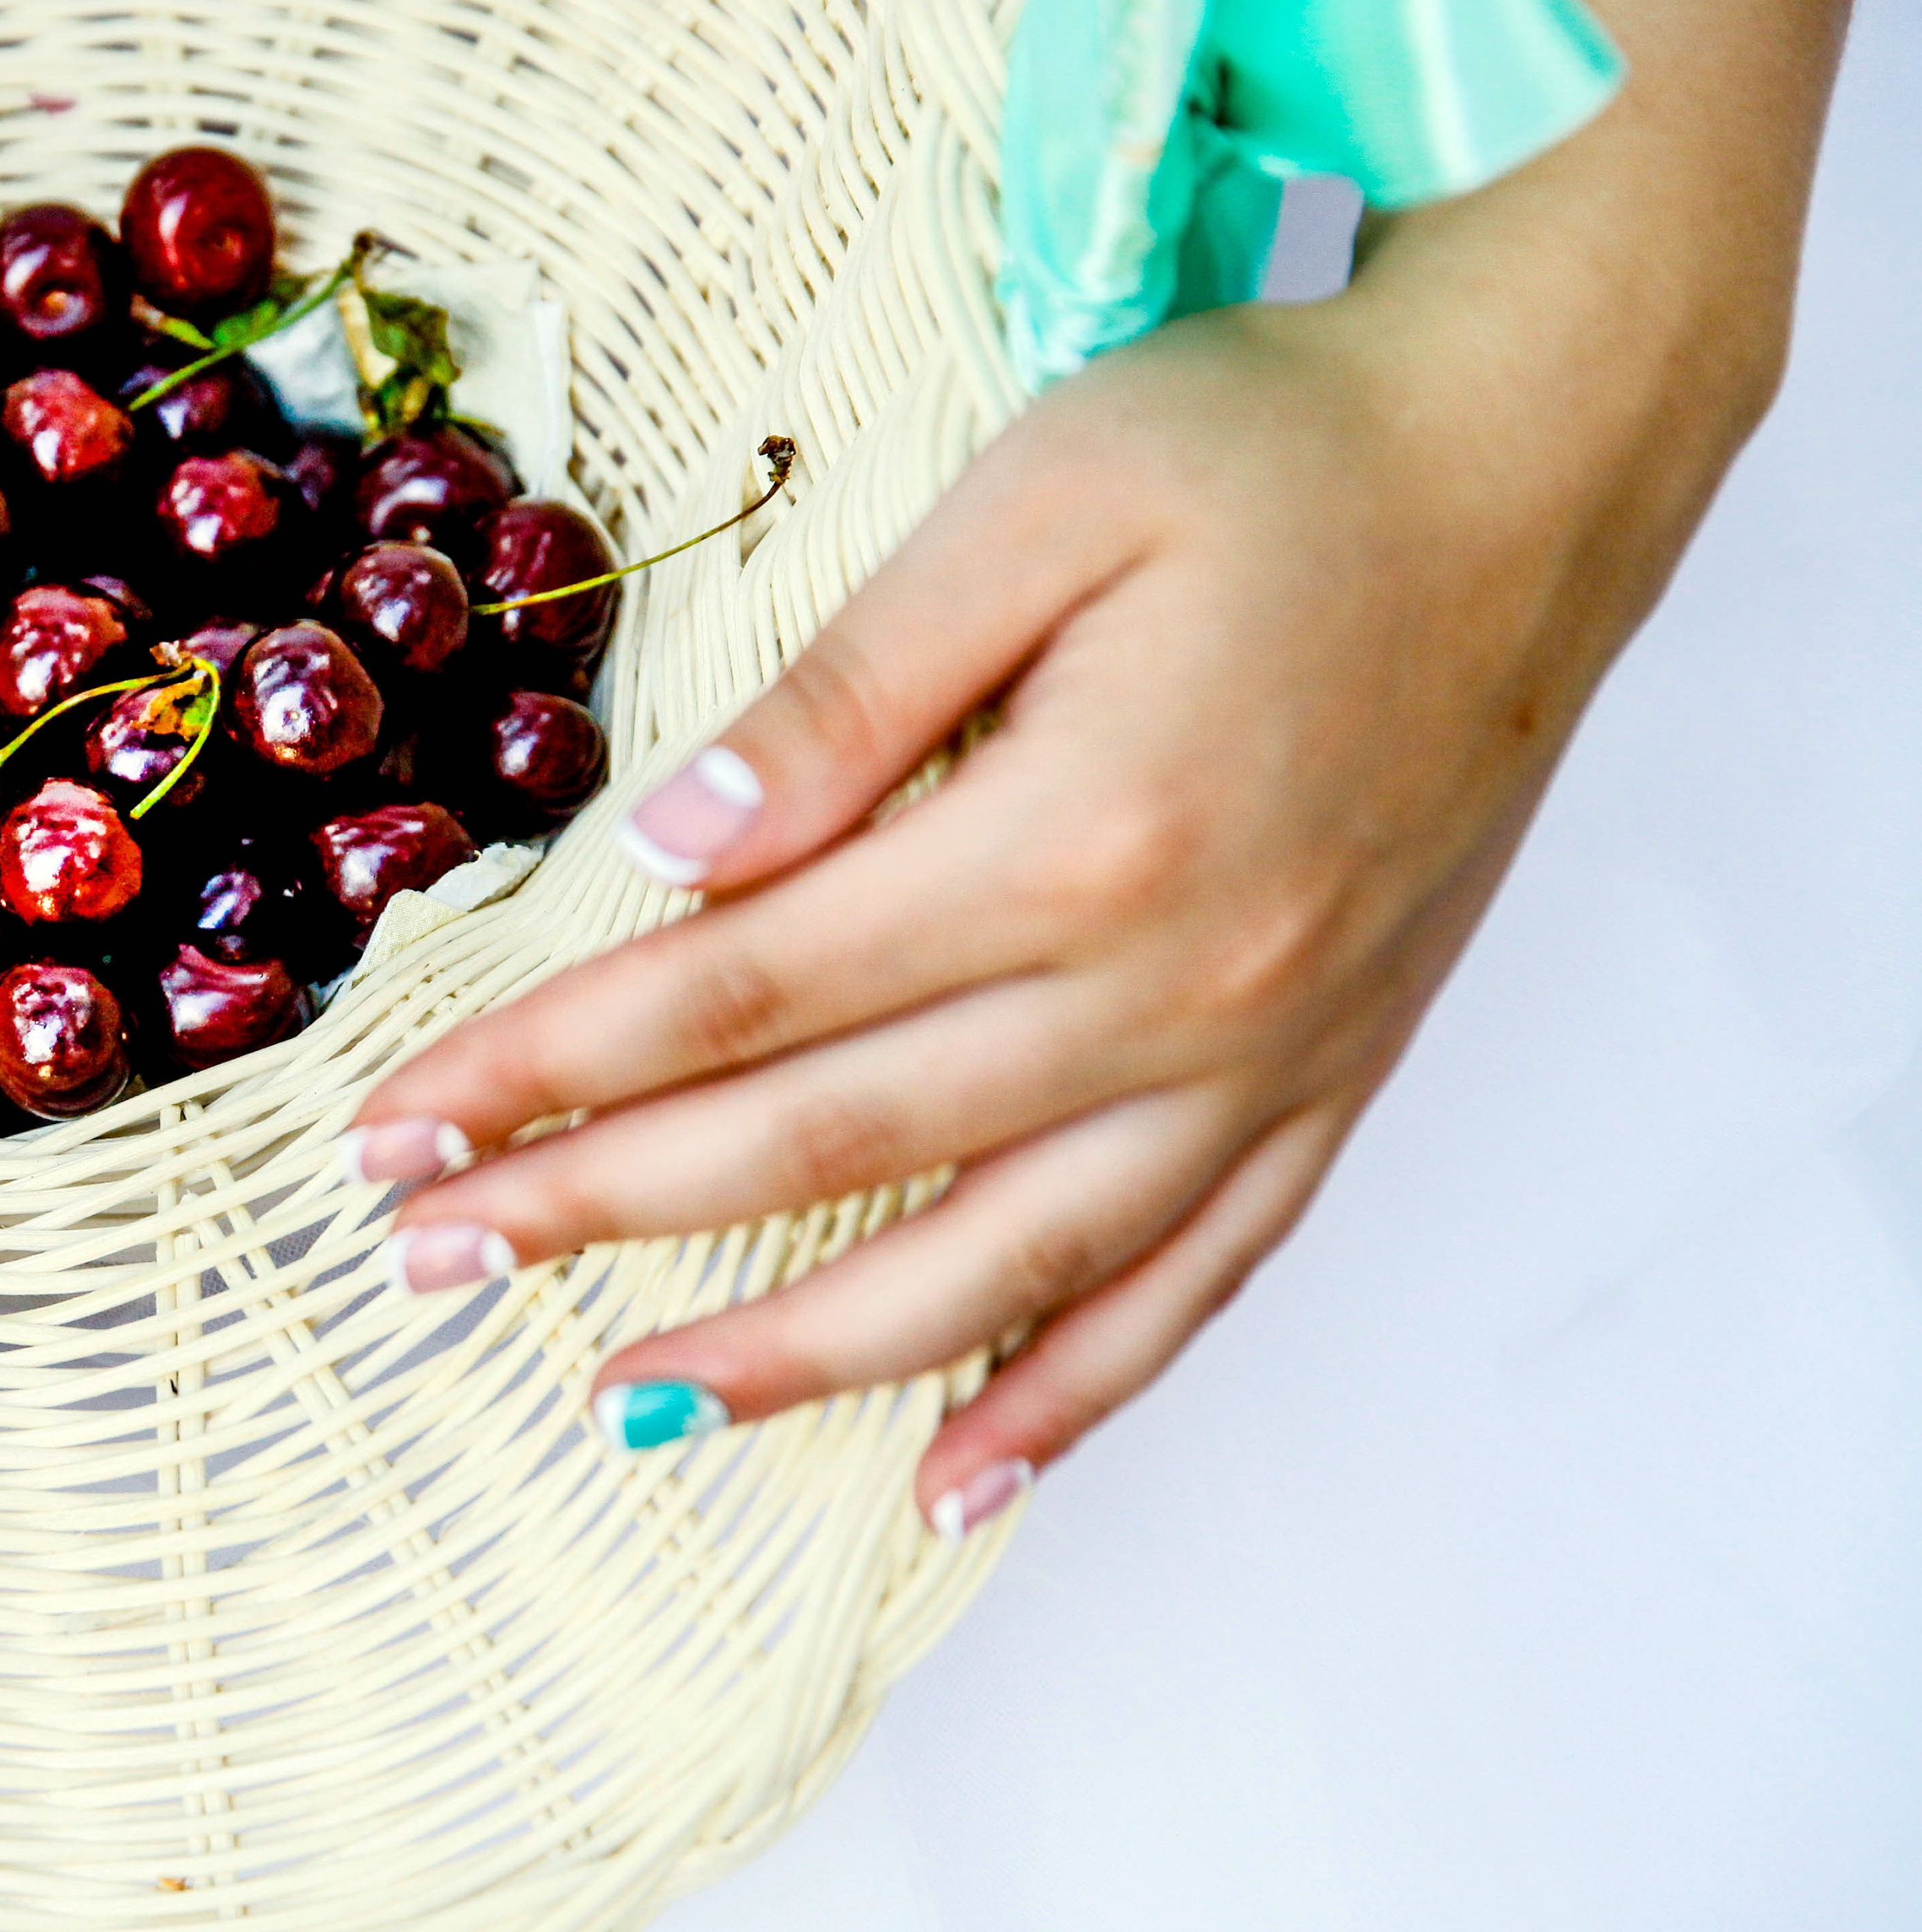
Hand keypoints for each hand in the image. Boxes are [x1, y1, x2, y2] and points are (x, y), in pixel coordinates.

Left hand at [347, 269, 1766, 1529]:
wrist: (1532, 466)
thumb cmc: (1272, 450)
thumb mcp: (1031, 504)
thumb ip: (840, 703)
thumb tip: (661, 856)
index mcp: (1072, 838)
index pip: (735, 993)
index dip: (546, 1067)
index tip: (398, 1130)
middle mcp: (1174, 990)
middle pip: (827, 1143)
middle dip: (602, 1212)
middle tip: (430, 1265)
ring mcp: (1267, 1060)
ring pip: (997, 1268)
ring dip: (803, 1356)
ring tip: (639, 1405)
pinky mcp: (1335, 1081)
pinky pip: (1191, 1286)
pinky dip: (1070, 1398)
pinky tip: (956, 1481)